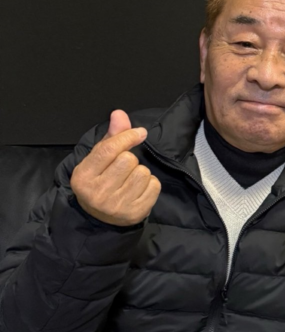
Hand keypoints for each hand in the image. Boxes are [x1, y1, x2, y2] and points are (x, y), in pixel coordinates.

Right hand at [70, 110, 161, 225]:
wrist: (100, 217)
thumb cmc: (100, 181)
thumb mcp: (98, 159)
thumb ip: (111, 136)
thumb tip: (119, 114)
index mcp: (84, 176)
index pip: (108, 149)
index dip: (126, 137)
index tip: (139, 133)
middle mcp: (98, 193)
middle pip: (128, 160)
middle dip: (130, 159)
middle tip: (123, 169)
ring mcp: (116, 206)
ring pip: (143, 172)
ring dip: (140, 172)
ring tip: (130, 180)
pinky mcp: (135, 213)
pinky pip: (154, 185)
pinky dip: (150, 184)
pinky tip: (139, 189)